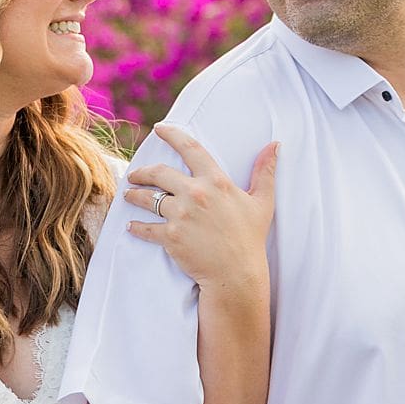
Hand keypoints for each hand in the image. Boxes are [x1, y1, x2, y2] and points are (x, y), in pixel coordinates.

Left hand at [124, 124, 277, 291]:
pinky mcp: (170, 237)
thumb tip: (275, 144)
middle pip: (159, 173)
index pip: (190, 148)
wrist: (237, 274)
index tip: (159, 129)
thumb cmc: (250, 237)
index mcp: (216, 181)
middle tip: (135, 175)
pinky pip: (145, 227)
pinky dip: (136, 227)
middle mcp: (196, 194)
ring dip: (134, 196)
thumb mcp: (262, 202)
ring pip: (147, 199)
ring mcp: (181, 215)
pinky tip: (131, 226)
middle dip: (143, 172)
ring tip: (129, 196)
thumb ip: (265, 171)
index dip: (172, 135)